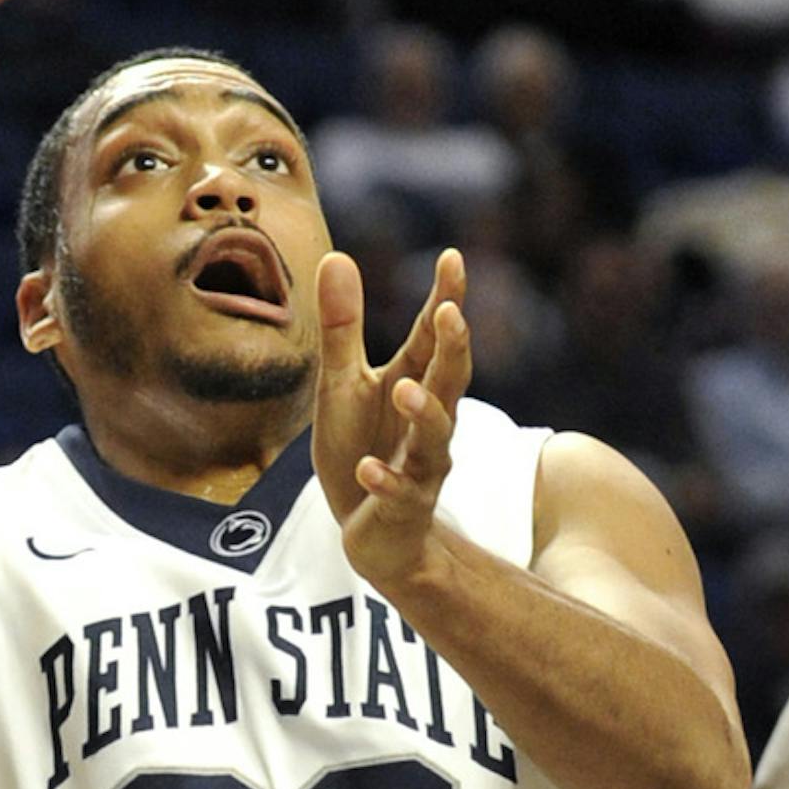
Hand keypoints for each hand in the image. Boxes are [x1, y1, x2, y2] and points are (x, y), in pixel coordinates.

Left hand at [313, 245, 471, 587]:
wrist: (373, 534)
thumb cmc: (360, 447)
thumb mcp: (342, 384)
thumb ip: (342, 327)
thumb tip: (336, 255)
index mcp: (414, 384)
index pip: (433, 337)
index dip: (445, 298)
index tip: (452, 257)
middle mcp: (428, 423)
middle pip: (449, 382)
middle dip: (453, 349)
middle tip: (451, 314)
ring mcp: (420, 466)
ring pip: (433, 438)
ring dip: (423, 413)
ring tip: (405, 388)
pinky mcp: (401, 506)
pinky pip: (399, 493)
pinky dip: (384, 480)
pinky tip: (367, 469)